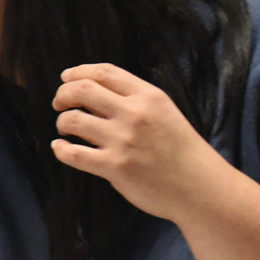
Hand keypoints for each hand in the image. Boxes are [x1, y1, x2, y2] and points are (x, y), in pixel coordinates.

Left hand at [50, 63, 224, 222]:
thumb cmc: (181, 151)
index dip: (78, 72)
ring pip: (72, 120)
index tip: (66, 77)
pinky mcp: (114, 167)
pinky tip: (60, 148)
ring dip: (62, 122)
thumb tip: (93, 95)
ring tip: (65, 128)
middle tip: (59, 103)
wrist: (200, 187)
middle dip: (63, 94)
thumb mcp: (164, 113)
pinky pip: (73, 153)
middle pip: (81, 90)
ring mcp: (123, 140)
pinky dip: (60, 149)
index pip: (104, 72)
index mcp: (148, 96)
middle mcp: (134, 114)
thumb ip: (134, 101)